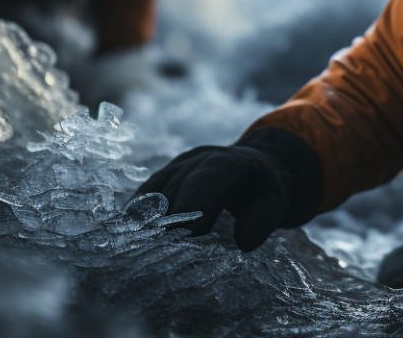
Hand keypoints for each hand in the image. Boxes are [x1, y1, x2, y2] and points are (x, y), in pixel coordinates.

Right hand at [135, 140, 293, 250]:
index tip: (190, 231)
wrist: (253, 164)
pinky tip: (127, 231)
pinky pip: (148, 190)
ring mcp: (180, 164)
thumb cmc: (263, 188)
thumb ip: (263, 219)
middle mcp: (200, 157)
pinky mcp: (166, 174)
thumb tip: (243, 243)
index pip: (210, 177)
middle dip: (170, 213)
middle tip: (159, 245)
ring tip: (138, 243)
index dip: (198, 201)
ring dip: (149, 214)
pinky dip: (138, 210)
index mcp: (230, 161)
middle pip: (179, 183)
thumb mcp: (275, 200)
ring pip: (159, 186)